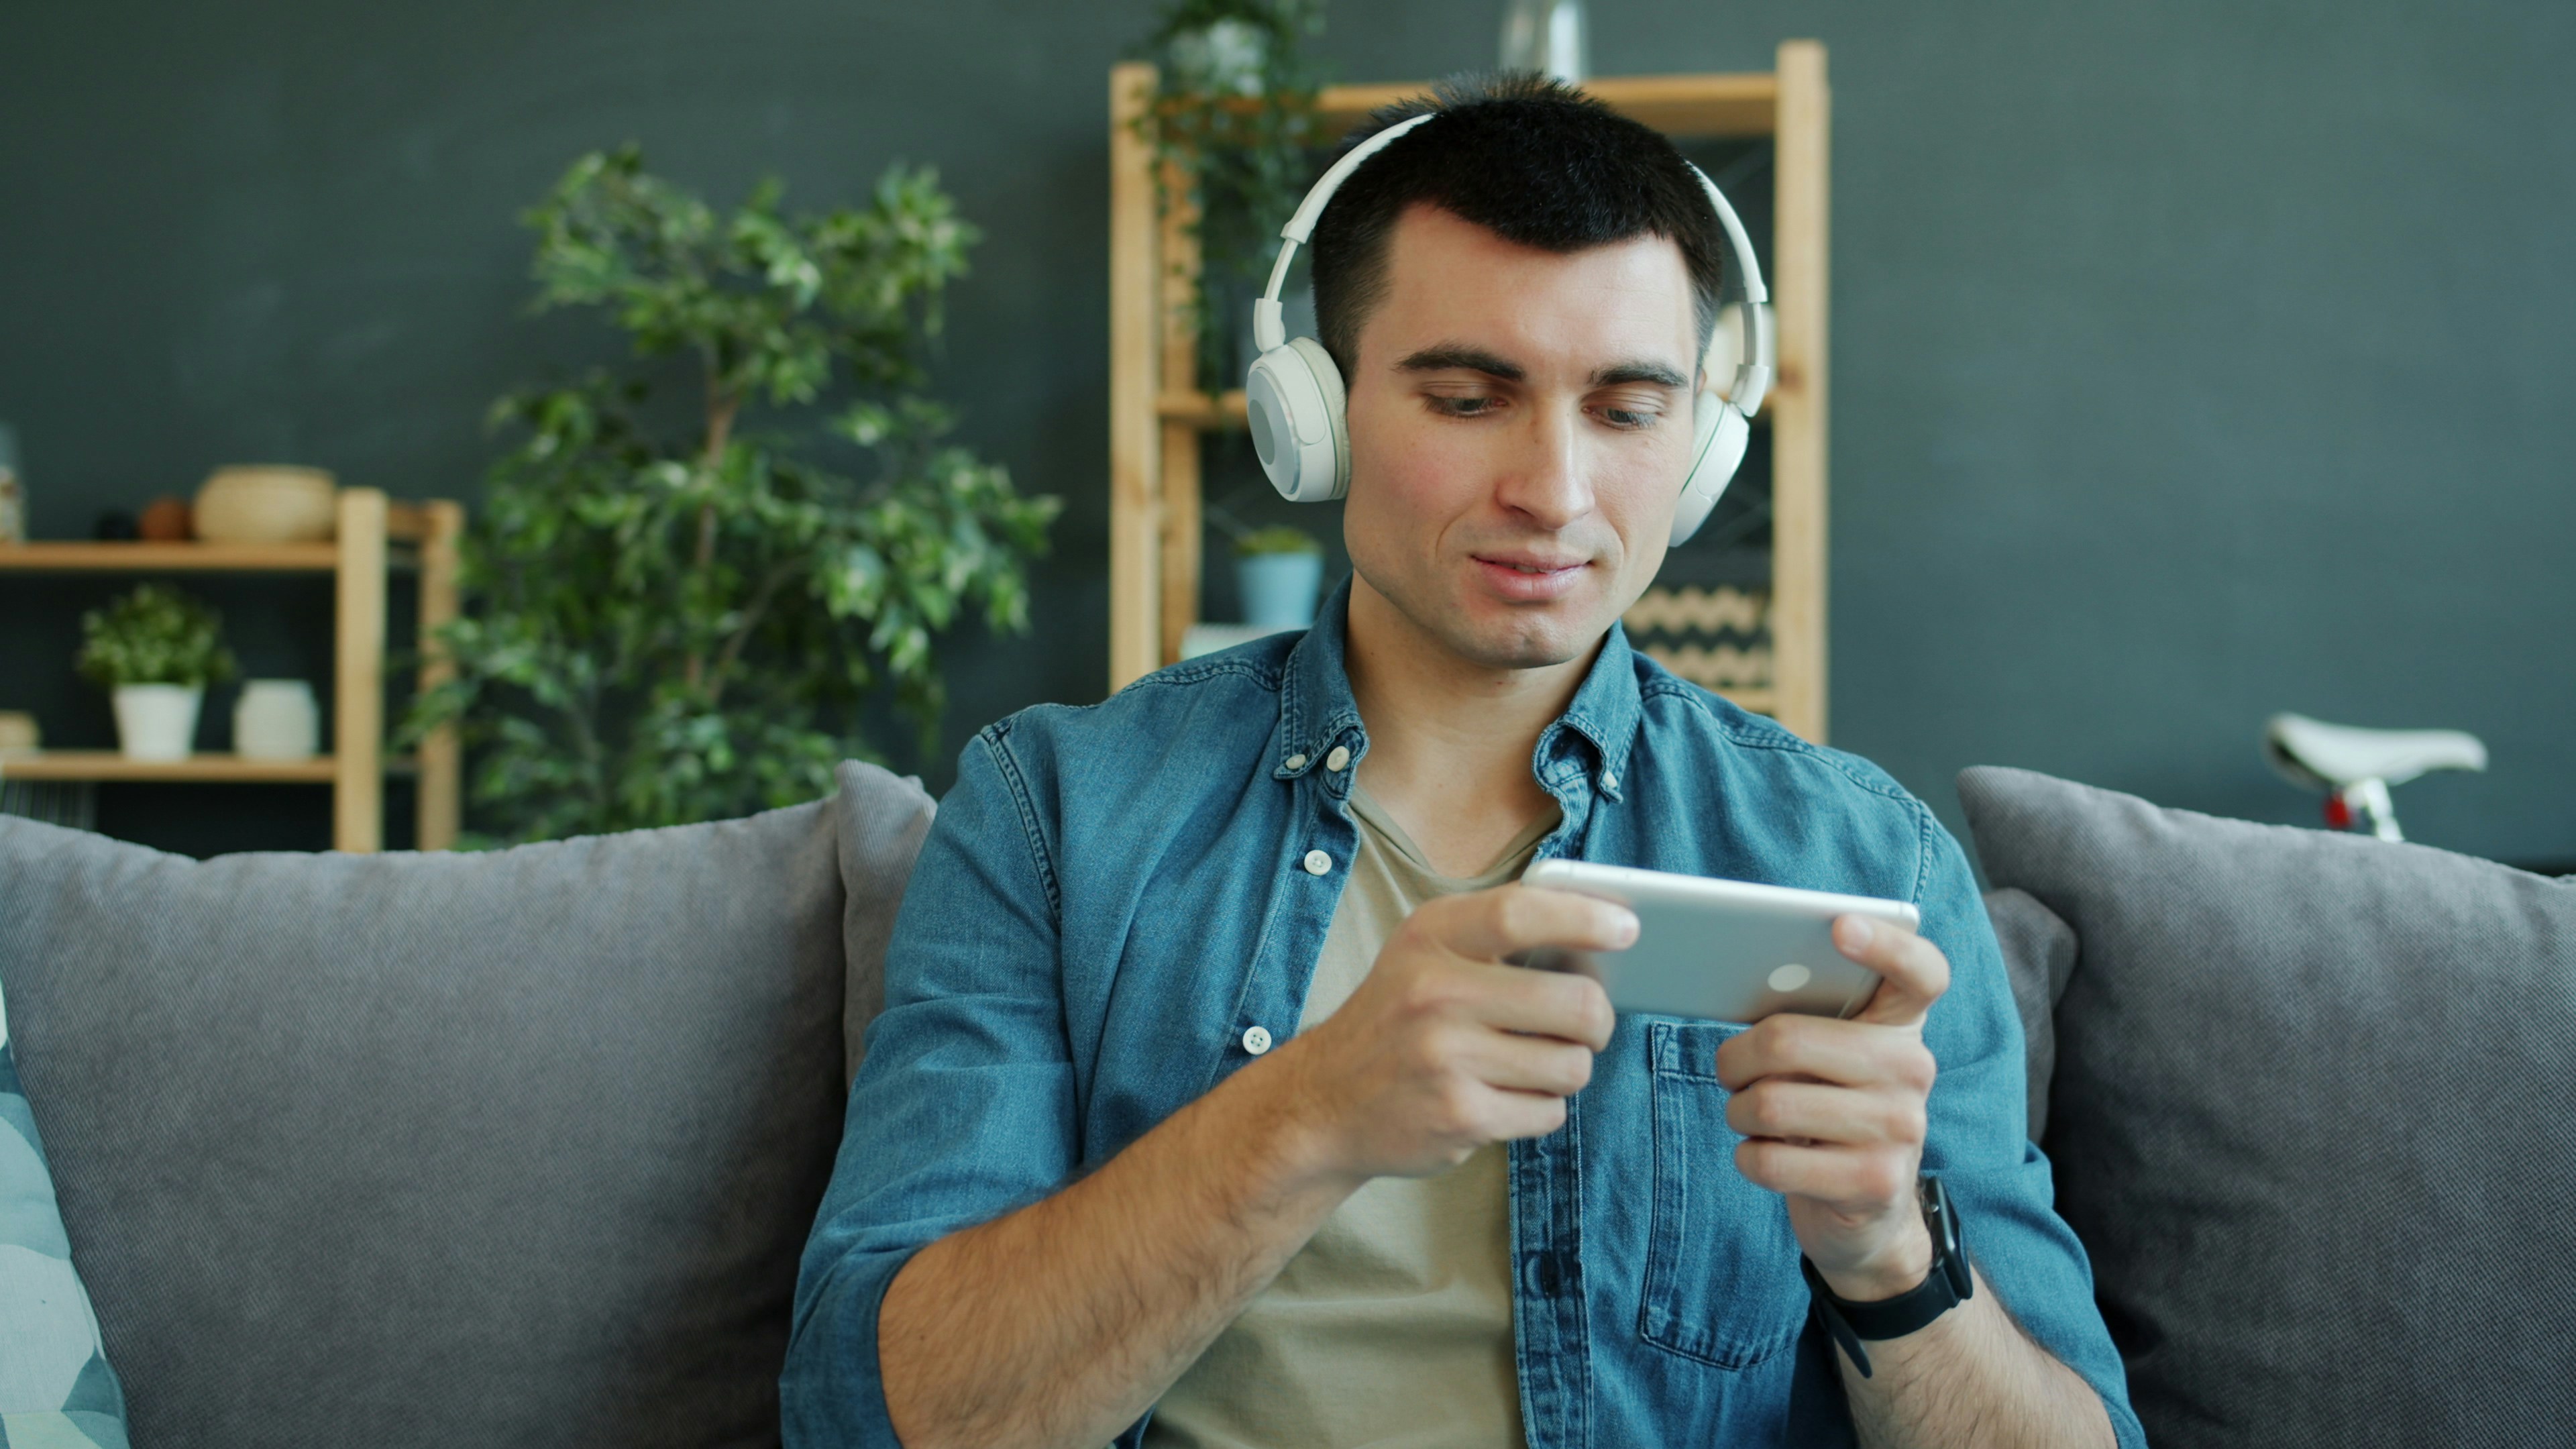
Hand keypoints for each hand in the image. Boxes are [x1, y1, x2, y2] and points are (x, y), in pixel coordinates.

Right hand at [1267, 883, 1631, 1184]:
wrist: (1321, 1103)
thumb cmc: (1395, 1020)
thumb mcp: (1424, 955)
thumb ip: (1497, 938)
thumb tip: (1601, 941)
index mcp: (1430, 937)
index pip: (1520, 913)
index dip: (1585, 917)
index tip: (1629, 927)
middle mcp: (1434, 992)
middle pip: (1574, 1003)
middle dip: (1597, 1021)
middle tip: (1587, 1025)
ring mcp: (1445, 1058)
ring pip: (1571, 1065)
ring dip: (1565, 1069)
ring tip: (1527, 1065)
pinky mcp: (1458, 1116)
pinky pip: (1548, 1111)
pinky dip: (1538, 1108)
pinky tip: (1501, 1098)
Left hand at [1715, 914, 1950, 1300]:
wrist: (1868, 1217)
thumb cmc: (1829, 1113)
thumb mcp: (1829, 1063)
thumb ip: (1806, 1020)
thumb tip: (1742, 981)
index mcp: (1902, 1027)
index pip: (1920, 972)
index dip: (1884, 945)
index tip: (1839, 926)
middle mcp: (1915, 1070)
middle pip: (1788, 1040)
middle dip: (1735, 1058)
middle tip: (1730, 1070)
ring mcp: (1903, 1129)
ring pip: (1772, 1103)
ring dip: (1738, 1111)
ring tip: (1749, 1115)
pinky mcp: (1877, 1183)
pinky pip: (1772, 1160)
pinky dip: (1747, 1157)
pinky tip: (1760, 1155)